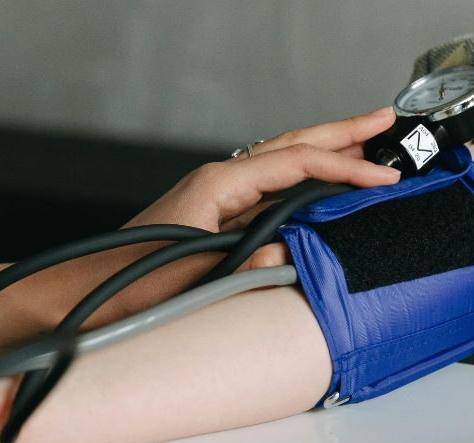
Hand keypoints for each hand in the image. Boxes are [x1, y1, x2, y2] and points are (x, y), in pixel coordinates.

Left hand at [126, 106, 398, 273]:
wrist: (90, 289)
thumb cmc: (130, 281)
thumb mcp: (194, 275)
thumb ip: (247, 265)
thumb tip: (290, 255)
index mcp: (216, 185)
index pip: (297, 163)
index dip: (345, 167)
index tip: (383, 176)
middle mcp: (217, 182)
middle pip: (291, 146)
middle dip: (341, 133)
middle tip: (384, 122)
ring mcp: (214, 197)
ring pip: (280, 165)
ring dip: (322, 153)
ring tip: (361, 146)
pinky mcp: (212, 216)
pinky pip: (266, 192)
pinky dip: (298, 184)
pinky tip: (315, 190)